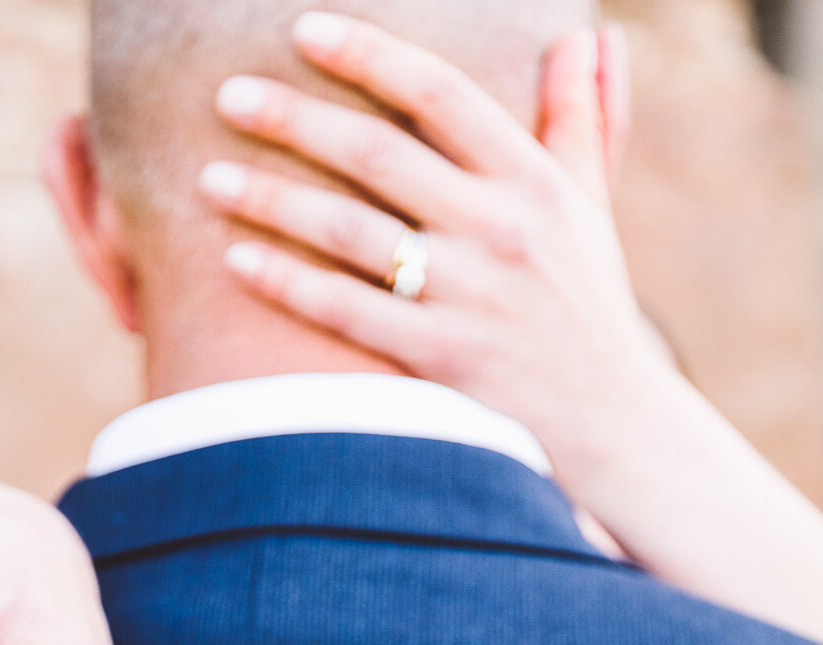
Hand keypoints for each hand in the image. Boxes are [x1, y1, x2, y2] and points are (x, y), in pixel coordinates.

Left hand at [204, 15, 668, 525]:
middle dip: (293, 119)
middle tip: (227, 96)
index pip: (439, 94)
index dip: (368, 54)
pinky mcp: (443, 360)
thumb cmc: (588, 309)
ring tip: (209, 178)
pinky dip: (288, 283)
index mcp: (535, 180)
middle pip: (377, 153)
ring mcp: (470, 297)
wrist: (613, 426)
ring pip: (349, 229)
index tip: (303, 29)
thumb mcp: (593, 208)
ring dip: (271, 199)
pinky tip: (237, 260)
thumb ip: (582, 120)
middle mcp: (503, 230)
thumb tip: (585, 38)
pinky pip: (346, 310)